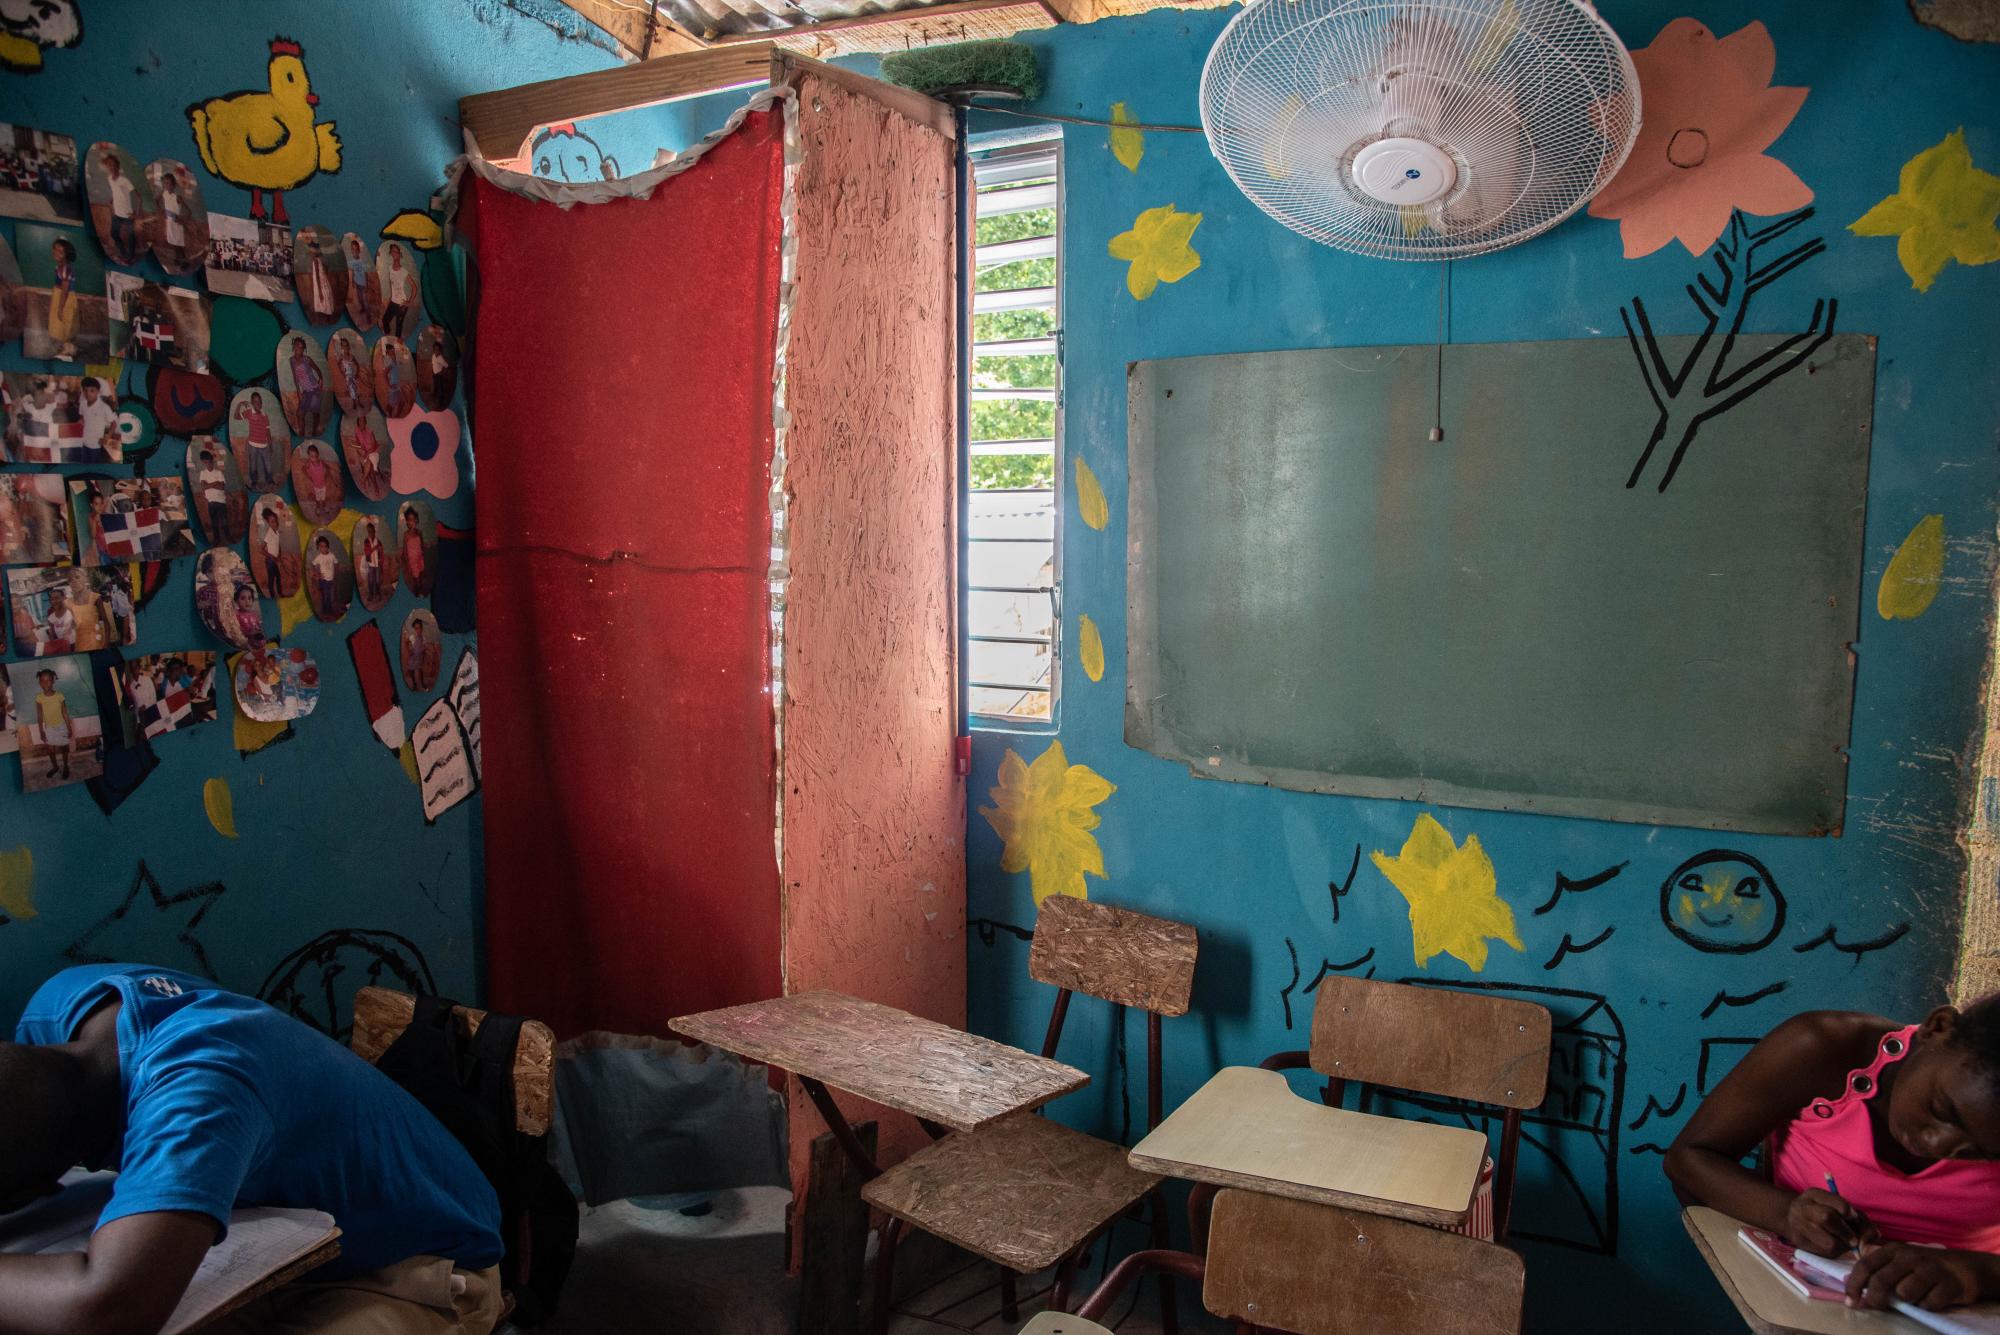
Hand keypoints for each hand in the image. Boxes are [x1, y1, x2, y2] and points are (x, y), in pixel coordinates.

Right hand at [1784, 1189, 1877, 1256]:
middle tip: (1853, 1239)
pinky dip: (1836, 1252)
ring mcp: (1798, 1226)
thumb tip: (1875, 1236)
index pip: (1838, 1203)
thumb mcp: (1841, 1209)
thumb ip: (1860, 1220)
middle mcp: (1802, 1208)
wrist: (1792, 1218)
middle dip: (1846, 1232)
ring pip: (1829, 1242)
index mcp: (1814, 1195)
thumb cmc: (1825, 1211)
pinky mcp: (1800, 1243)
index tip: (1853, 1218)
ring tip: (1844, 1242)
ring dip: (1843, 1245)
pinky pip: (1825, 1253)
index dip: (1850, 1214)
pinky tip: (1835, 1246)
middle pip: (1827, 1218)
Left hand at [1847, 1243, 1981, 1310]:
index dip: (1854, 1285)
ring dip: (1907, 1301)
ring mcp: (1930, 1269)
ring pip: (1904, 1294)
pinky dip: (1927, 1306)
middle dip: (1875, 1299)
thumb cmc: (1925, 1267)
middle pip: (1881, 1281)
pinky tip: (1933, 1297)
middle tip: (1877, 1306)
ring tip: (1916, 1295)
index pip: (1865, 1266)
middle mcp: (1910, 1256)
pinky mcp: (1949, 1285)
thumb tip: (1850, 1285)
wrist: (1965, 1268)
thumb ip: (1877, 1270)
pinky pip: (1928, 1304)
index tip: (1850, 1302)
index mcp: (1893, 1250)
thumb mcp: (1899, 1261)